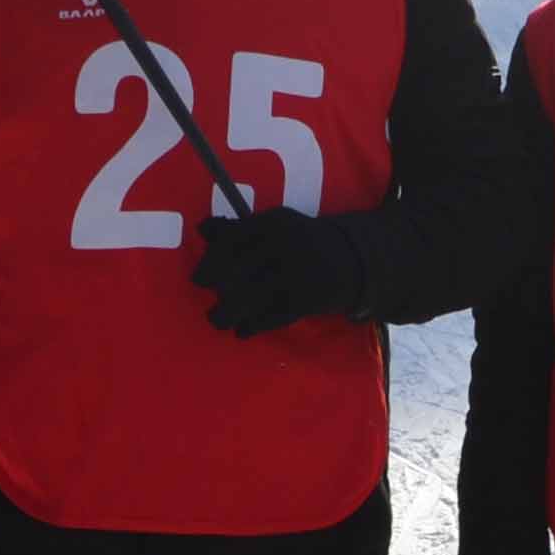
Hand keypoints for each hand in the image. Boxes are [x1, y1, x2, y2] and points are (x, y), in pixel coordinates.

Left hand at [190, 205, 369, 336]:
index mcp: (274, 222)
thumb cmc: (302, 242)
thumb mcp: (275, 228)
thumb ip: (239, 230)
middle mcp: (286, 244)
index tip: (199, 280)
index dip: (211, 262)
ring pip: (252, 297)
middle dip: (219, 293)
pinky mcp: (308, 298)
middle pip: (238, 272)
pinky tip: (243, 331)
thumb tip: (202, 229)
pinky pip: (273, 316)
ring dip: (230, 314)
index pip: (231, 240)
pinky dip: (255, 326)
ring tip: (219, 322)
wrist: (354, 259)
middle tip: (211, 306)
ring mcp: (298, 272)